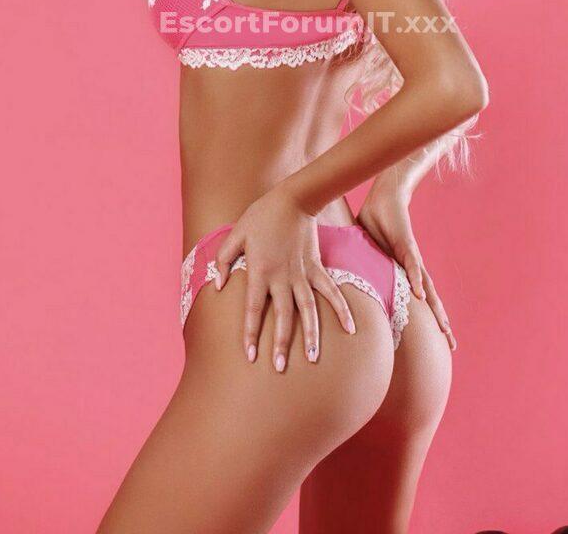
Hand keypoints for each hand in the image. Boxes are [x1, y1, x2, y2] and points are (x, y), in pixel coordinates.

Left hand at [213, 186, 356, 370]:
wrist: (293, 199)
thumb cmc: (260, 216)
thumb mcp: (236, 234)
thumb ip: (223, 259)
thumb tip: (216, 285)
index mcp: (259, 270)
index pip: (252, 309)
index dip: (251, 333)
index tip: (250, 356)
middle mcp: (282, 277)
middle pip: (281, 316)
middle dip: (280, 343)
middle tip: (280, 368)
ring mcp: (302, 273)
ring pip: (308, 309)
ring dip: (311, 334)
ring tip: (313, 359)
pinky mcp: (317, 267)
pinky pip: (330, 291)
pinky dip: (342, 309)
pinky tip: (351, 329)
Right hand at [357, 186, 456, 350]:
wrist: (385, 197)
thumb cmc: (375, 222)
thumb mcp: (363, 252)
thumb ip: (358, 266)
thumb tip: (337, 281)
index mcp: (400, 272)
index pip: (415, 301)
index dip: (425, 321)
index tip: (434, 342)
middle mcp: (410, 269)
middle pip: (429, 300)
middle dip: (439, 323)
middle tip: (452, 346)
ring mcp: (410, 258)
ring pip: (426, 287)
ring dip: (435, 308)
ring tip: (444, 329)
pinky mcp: (406, 245)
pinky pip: (412, 265)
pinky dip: (415, 280)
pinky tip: (420, 295)